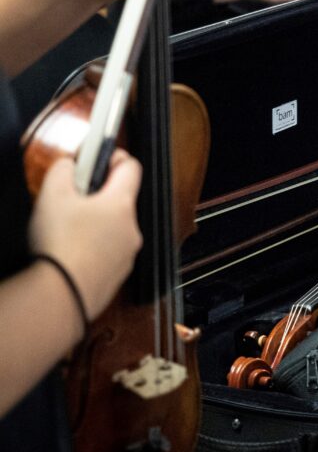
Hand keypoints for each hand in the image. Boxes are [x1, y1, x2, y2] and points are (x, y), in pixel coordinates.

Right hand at [28, 151, 141, 319]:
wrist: (63, 294)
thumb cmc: (60, 245)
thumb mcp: (52, 195)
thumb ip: (62, 169)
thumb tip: (69, 163)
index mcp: (121, 203)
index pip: (131, 167)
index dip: (114, 157)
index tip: (99, 157)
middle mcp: (132, 227)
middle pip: (120, 200)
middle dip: (97, 195)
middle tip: (71, 198)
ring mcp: (128, 253)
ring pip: (114, 228)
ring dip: (95, 224)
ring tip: (67, 229)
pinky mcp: (118, 274)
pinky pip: (109, 252)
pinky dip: (94, 248)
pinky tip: (72, 252)